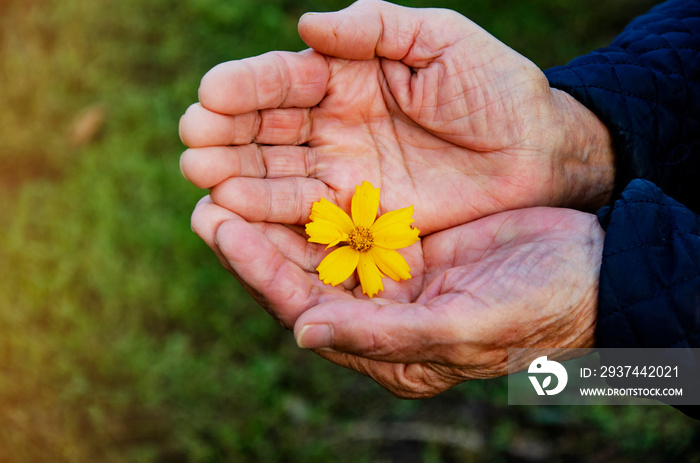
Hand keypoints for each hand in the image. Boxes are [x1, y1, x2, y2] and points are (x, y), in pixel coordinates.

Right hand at [179, 0, 613, 234]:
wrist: (538, 152)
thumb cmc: (496, 88)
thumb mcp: (441, 40)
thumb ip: (376, 26)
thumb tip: (306, 26)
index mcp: (349, 74)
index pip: (286, 79)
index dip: (247, 86)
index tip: (210, 95)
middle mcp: (335, 122)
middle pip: (268, 127)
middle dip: (227, 133)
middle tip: (192, 140)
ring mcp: (344, 170)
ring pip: (277, 172)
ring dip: (236, 174)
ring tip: (201, 175)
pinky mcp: (359, 212)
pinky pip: (306, 211)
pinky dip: (270, 211)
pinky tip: (235, 209)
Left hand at [192, 198, 603, 397]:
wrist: (593, 271)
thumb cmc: (539, 309)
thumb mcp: (464, 324)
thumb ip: (384, 335)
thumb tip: (302, 334)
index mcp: (387, 348)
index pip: (306, 308)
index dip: (259, 269)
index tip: (219, 225)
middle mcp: (380, 315)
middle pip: (301, 274)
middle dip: (254, 237)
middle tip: (207, 192)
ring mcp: (393, 277)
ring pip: (320, 244)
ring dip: (279, 210)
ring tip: (233, 174)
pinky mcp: (408, 243)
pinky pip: (353, 218)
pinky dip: (321, 195)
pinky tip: (294, 165)